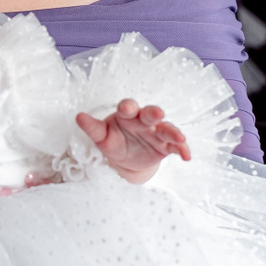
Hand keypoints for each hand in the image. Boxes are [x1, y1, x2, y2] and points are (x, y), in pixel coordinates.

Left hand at [76, 100, 190, 183]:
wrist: (126, 159)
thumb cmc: (113, 141)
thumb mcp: (101, 136)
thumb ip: (92, 127)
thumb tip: (78, 116)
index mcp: (126, 115)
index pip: (127, 107)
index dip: (127, 106)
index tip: (127, 107)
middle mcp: (143, 121)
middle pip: (150, 114)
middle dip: (154, 113)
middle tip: (158, 113)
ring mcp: (156, 133)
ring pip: (166, 129)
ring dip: (173, 132)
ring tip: (179, 137)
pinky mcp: (165, 146)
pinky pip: (175, 146)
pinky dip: (182, 149)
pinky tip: (187, 156)